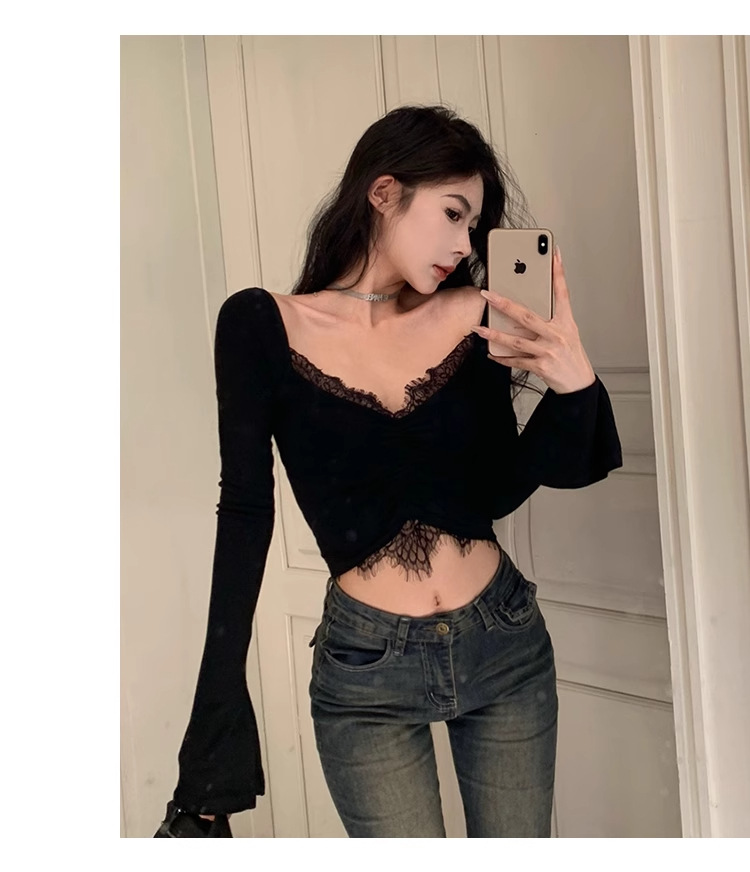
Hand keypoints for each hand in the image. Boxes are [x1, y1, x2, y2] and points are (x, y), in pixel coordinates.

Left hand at [472, 246, 595, 393]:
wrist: (578, 382)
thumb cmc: (571, 354)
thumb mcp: (568, 331)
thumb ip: (551, 317)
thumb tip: (526, 306)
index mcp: (565, 322)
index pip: (562, 292)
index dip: (558, 273)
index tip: (553, 254)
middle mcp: (557, 334)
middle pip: (527, 316)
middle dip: (504, 304)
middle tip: (487, 295)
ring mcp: (549, 351)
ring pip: (516, 341)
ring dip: (495, 335)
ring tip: (479, 329)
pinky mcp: (542, 366)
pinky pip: (516, 361)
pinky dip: (502, 358)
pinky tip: (490, 354)